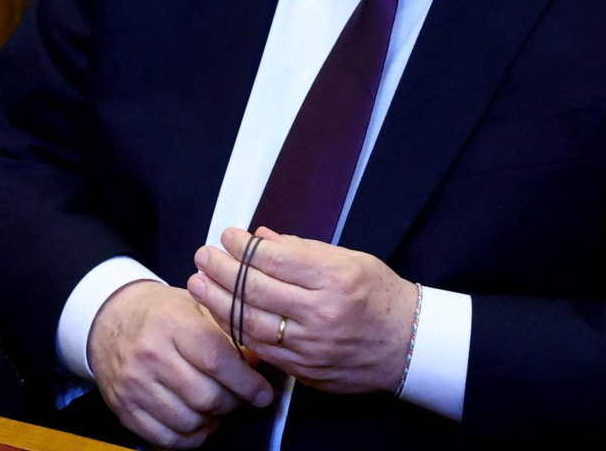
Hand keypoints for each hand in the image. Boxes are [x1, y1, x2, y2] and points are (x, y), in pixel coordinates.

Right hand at [88, 280, 274, 447]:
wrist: (111, 319)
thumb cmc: (164, 313)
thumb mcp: (197, 307)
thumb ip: (230, 332)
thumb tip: (259, 362)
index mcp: (172, 323)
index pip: (217, 360)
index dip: (247, 382)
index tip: (263, 393)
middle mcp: (150, 353)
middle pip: (206, 396)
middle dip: (232, 403)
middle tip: (239, 397)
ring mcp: (134, 384)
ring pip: (188, 421)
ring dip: (212, 421)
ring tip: (217, 407)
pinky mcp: (124, 408)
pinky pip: (165, 438)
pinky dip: (189, 437)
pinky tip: (198, 422)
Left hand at [188, 226, 417, 394]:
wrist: (406, 346)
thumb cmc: (381, 295)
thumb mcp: (351, 259)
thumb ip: (304, 249)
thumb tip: (261, 237)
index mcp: (337, 278)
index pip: (276, 259)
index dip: (245, 246)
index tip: (228, 235)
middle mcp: (323, 313)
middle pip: (257, 289)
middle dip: (222, 270)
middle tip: (203, 255)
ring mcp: (311, 346)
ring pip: (251, 323)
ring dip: (217, 301)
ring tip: (198, 283)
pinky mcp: (304, 371)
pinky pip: (260, 350)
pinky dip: (235, 330)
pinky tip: (219, 314)